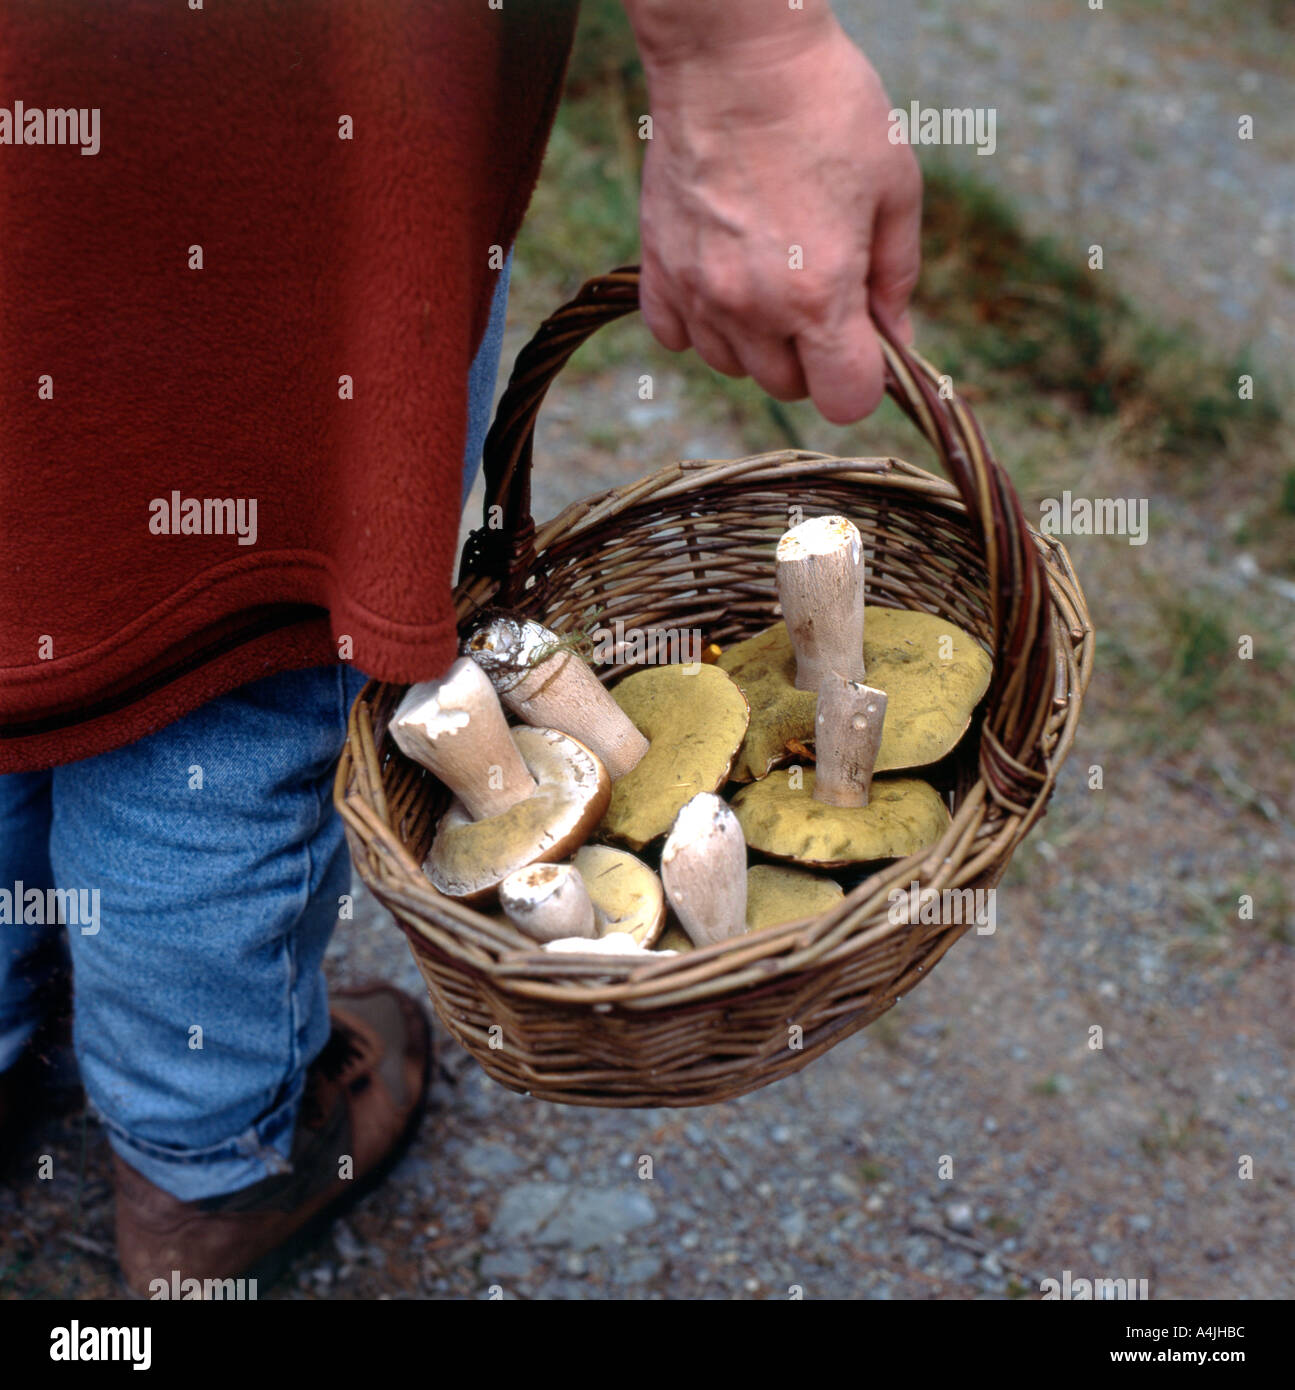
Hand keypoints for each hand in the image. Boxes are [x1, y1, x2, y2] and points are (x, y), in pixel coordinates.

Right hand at [634, 20, 921, 423]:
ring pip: (732, 366)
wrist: (734, 53)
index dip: (862, 380)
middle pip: (786, 387)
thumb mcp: (894, 186)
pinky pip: (675, 335)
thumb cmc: (827, 107)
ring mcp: (698, 292)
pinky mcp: (658, 268)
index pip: (842, 401)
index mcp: (819, 295)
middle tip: (822, 293)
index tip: (865, 342)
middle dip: (813, 356)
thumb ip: (897, 277)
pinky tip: (722, 280)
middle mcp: (753, 308)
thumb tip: (897, 339)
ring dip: (757, 341)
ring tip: (771, 278)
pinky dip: (700, 322)